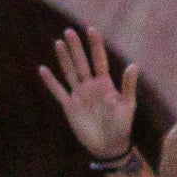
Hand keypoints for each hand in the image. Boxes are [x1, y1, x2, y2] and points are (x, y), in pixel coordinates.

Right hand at [37, 27, 140, 160]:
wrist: (109, 146)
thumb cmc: (121, 126)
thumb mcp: (128, 106)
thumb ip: (128, 86)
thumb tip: (134, 65)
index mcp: (105, 84)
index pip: (99, 60)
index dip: (96, 45)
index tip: (91, 30)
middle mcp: (90, 86)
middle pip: (81, 62)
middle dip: (76, 47)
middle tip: (69, 31)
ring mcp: (79, 95)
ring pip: (69, 72)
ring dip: (64, 58)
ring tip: (58, 43)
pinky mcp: (69, 106)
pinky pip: (58, 91)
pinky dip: (50, 81)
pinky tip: (43, 69)